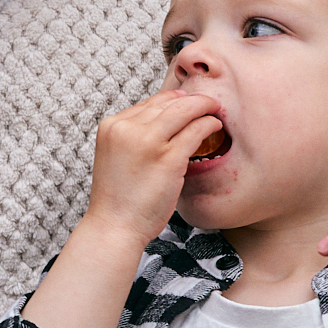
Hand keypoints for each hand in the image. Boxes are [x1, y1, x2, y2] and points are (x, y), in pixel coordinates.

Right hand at [13, 91, 218, 327]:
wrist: (114, 228)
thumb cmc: (119, 199)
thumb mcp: (118, 157)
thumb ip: (135, 138)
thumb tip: (165, 123)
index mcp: (111, 126)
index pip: (148, 102)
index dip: (172, 100)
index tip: (188, 102)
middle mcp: (127, 128)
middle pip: (167, 102)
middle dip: (192, 99)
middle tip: (209, 102)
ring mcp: (147, 141)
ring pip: (184, 110)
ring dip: (204, 106)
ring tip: (215, 110)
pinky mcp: (167, 158)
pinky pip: (195, 130)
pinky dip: (208, 124)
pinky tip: (215, 127)